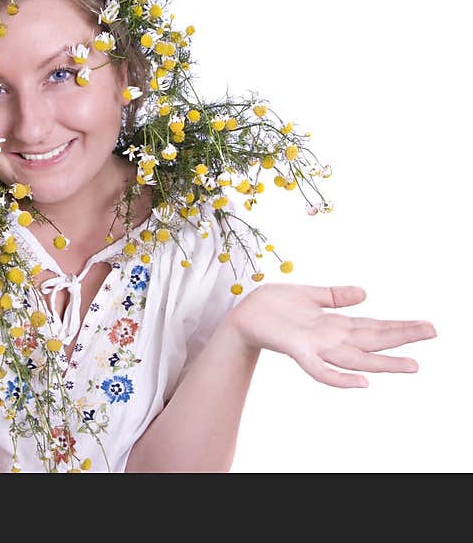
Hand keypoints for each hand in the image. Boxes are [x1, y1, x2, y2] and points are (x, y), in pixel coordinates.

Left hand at [227, 283, 436, 387]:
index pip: (374, 325)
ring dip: (383, 363)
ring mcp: (315, 346)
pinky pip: (320, 369)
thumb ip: (334, 296)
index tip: (428, 325)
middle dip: (403, 337)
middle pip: (373, 339)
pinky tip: (362, 382)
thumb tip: (365, 293)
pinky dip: (340, 378)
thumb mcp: (308, 294)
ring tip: (412, 365)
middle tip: (433, 333)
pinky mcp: (297, 349)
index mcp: (334, 324)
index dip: (399, 326)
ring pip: (356, 358)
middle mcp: (330, 338)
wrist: (242, 316)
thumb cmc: (273, 305)